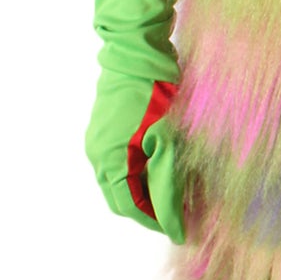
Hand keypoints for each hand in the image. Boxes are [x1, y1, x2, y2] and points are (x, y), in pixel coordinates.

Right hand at [85, 73, 185, 244]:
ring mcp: (98, 141)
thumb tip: (176, 228)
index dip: (156, 221)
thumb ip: (168, 189)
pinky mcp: (106, 130)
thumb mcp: (168, 144)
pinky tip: (163, 168)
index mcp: (108, 161)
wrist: (139, 51)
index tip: (183, 228)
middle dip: (149, 210)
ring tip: (176, 192)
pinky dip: (139, 174)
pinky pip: (119, 164)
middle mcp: (96, 155)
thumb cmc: (156, 95)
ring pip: (119, 183)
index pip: (130, 208)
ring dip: (144, 192)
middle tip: (181, 212)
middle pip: (121, 199)